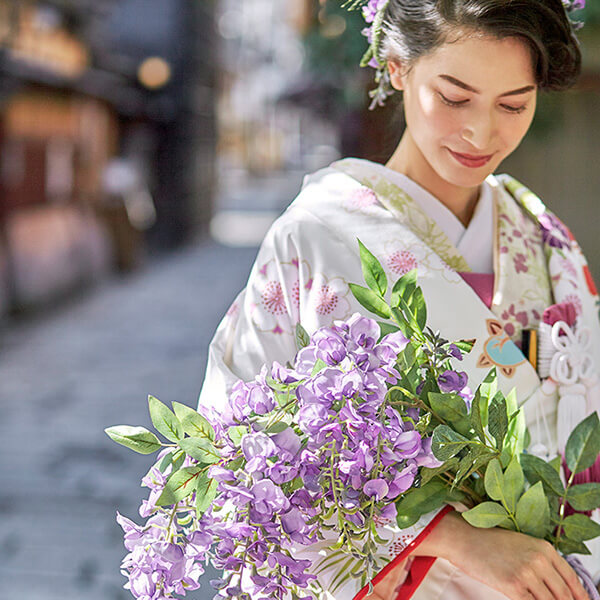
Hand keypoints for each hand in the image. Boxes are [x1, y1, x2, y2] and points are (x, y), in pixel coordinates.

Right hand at [412, 511, 588, 599]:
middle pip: (564, 595)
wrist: (463, 538)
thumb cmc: (489, 540)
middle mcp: (539, 560)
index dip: (580, 597)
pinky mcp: (513, 587)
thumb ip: (541, 561)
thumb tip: (556, 586)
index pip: (572, 579)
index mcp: (544, 547)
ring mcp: (527, 574)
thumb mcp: (521, 544)